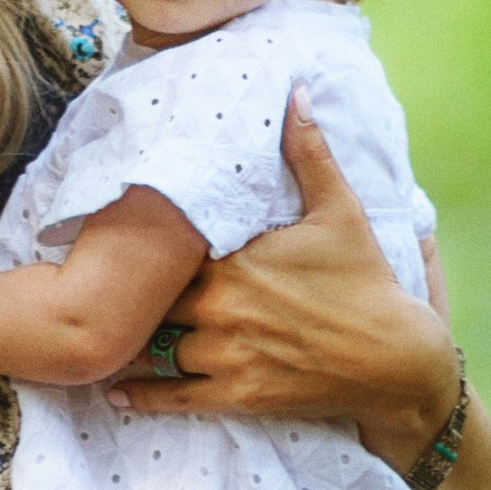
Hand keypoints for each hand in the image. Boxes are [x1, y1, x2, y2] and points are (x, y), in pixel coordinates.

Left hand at [107, 87, 454, 459]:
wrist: (396, 360)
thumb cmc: (367, 282)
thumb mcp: (340, 211)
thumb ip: (308, 153)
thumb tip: (293, 92)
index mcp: (236, 260)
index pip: (163, 250)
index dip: (137, 246)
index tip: (110, 238)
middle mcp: (221, 307)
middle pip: (150, 300)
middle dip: (130, 296)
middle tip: (94, 290)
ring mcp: (226, 355)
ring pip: (154, 350)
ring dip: (130, 345)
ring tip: (99, 338)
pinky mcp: (237, 395)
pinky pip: (173, 397)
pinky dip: (141, 396)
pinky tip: (116, 391)